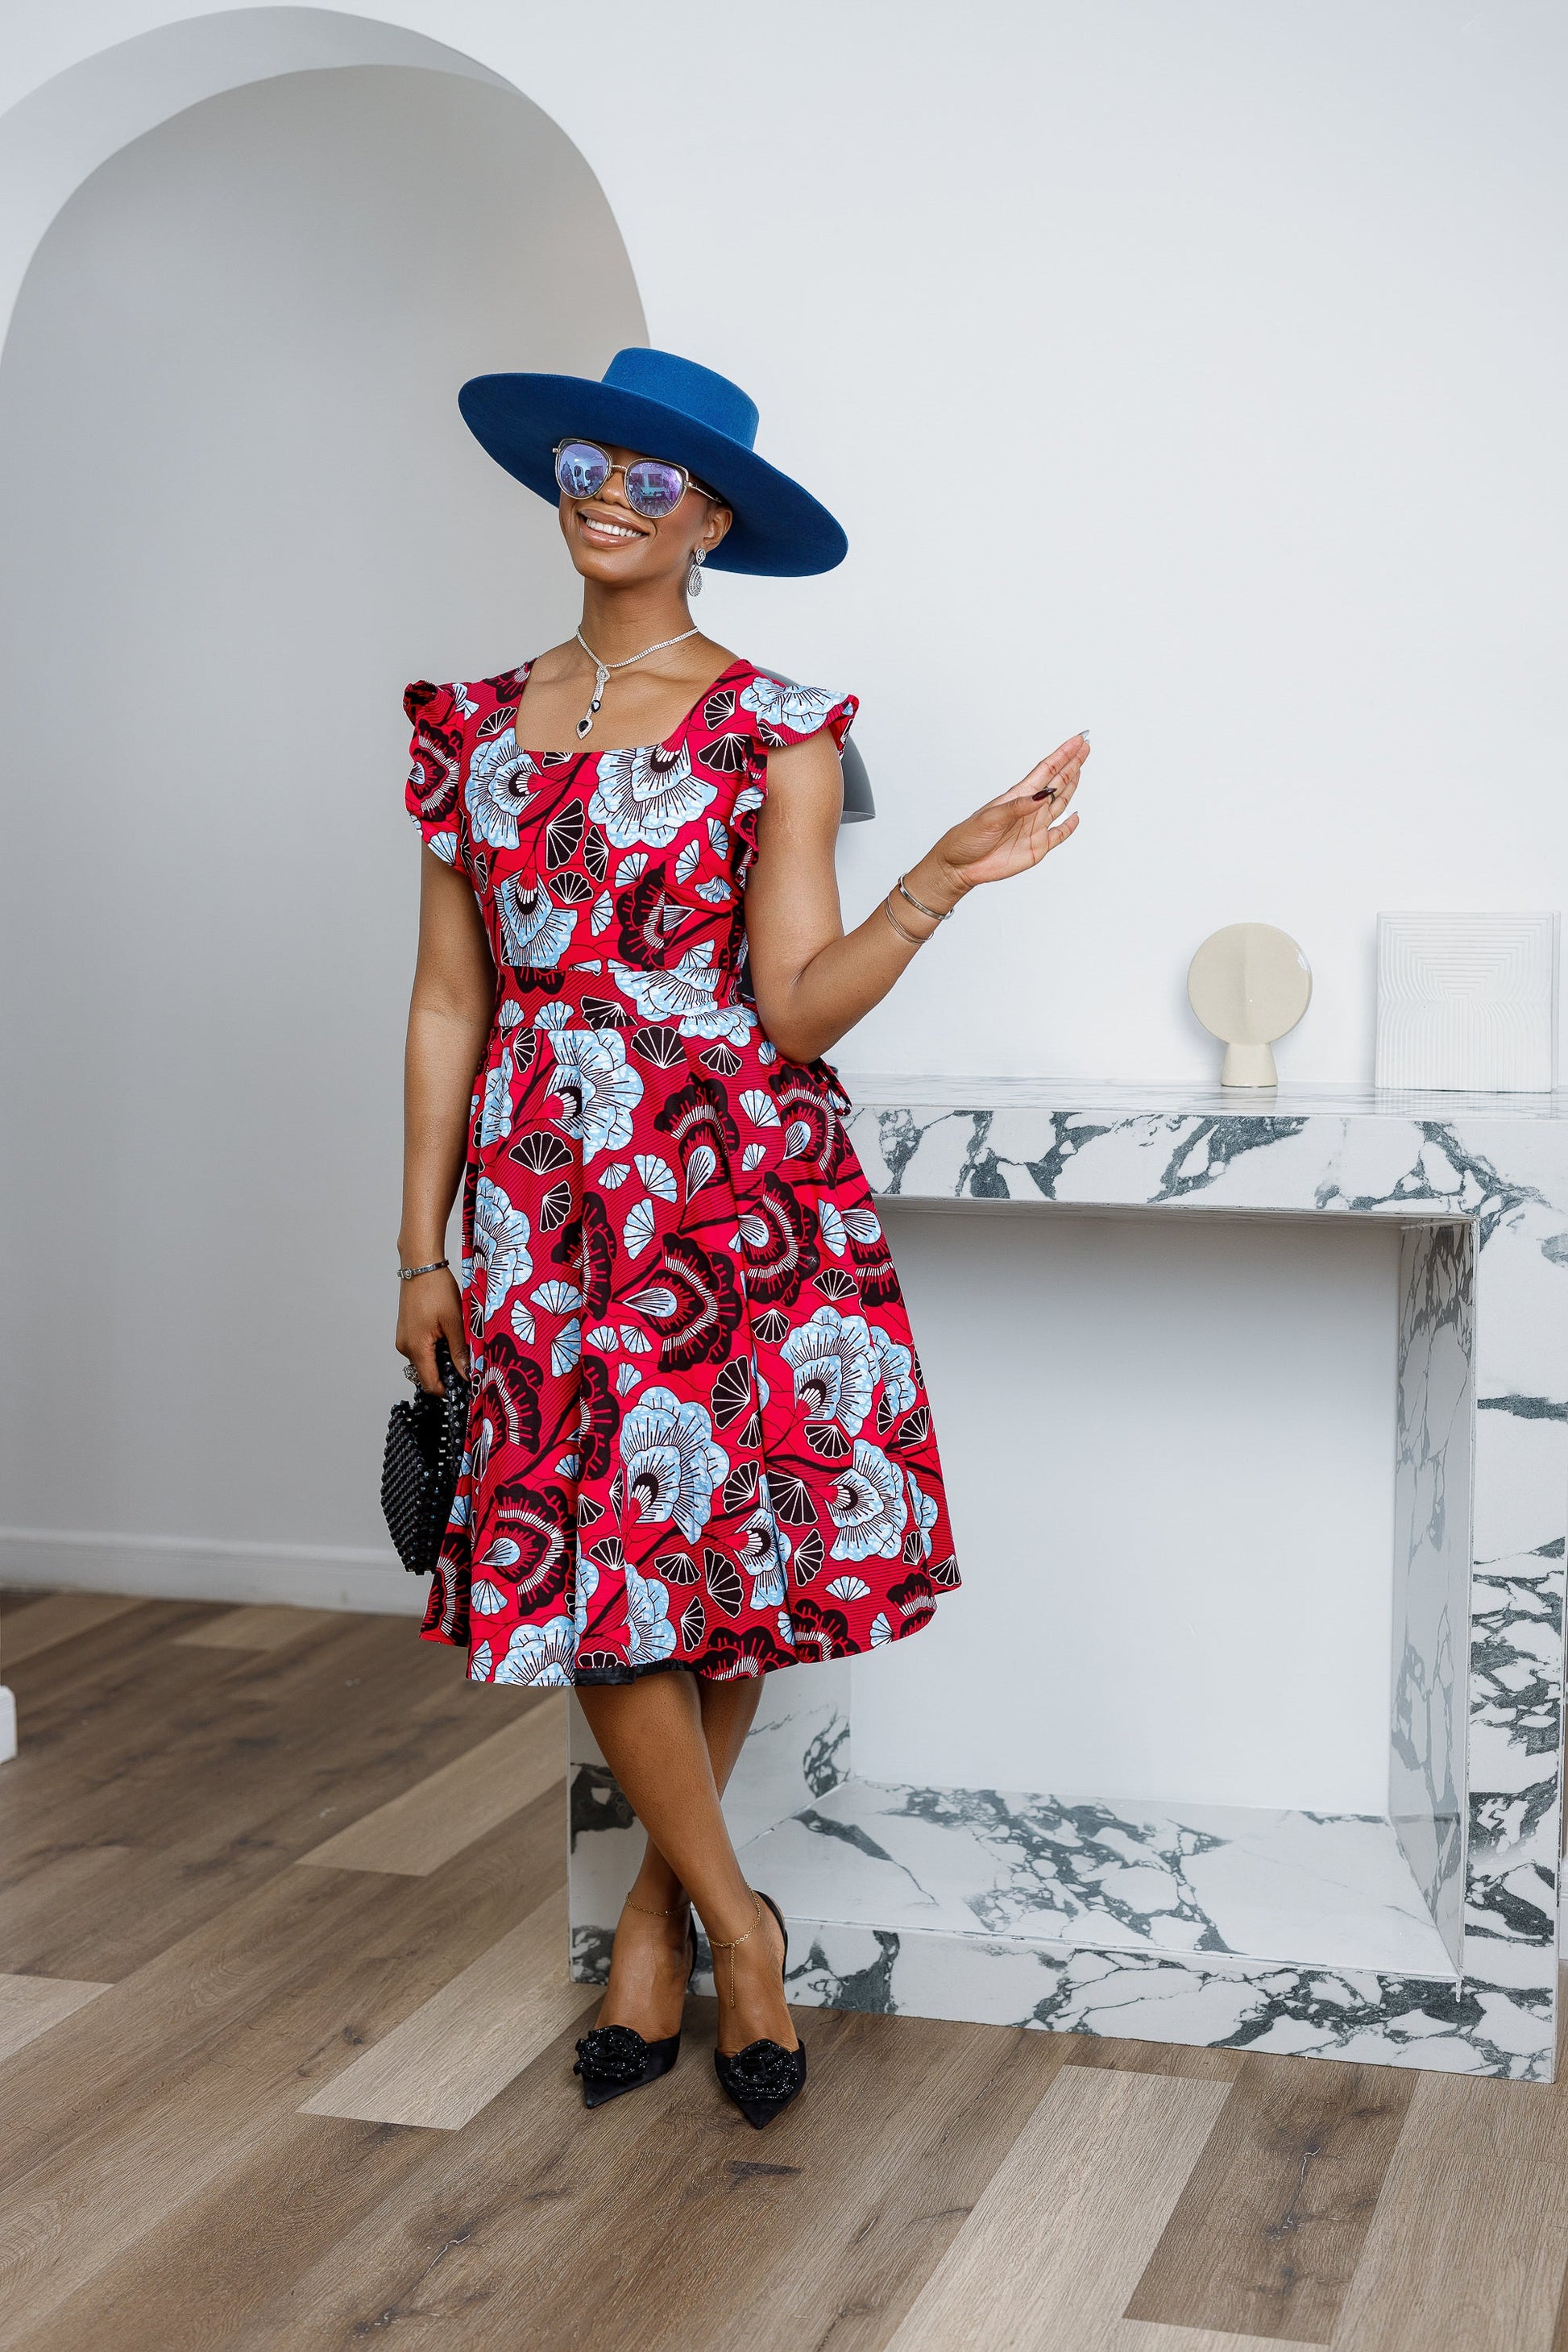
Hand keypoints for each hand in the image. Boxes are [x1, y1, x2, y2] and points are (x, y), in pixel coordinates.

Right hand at [395, 1266, 468, 1390]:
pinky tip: (448, 1336)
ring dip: (441, 1359)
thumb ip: (459, 1351)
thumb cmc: (436, 1289)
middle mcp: (405, 1347)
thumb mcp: (454, 1322)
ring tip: (458, 1344)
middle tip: (467, 1363)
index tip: (465, 1386)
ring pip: (425, 1361)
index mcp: (416, 1348)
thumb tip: (467, 1375)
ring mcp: (404, 1339)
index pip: (430, 1384)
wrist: (421, 1266)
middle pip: (427, 1374)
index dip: (447, 1390)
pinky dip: (435, 1349)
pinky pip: (421, 1350)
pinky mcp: (406, 1332)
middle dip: (447, 1373)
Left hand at [922, 733, 1086, 899]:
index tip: (1078, 741)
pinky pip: (1059, 835)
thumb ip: (1018, 807)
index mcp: (1018, 796)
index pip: (1046, 771)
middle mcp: (1029, 809)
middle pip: (1057, 782)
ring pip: (1059, 803)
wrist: (961, 865)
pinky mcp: (1037, 847)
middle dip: (1072, 764)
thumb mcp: (990, 818)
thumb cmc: (968, 837)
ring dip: (1071, 786)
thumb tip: (1042, 796)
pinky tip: (1075, 816)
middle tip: (1085, 747)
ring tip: (1080, 769)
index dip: (1063, 755)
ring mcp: (1035, 827)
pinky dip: (1069, 826)